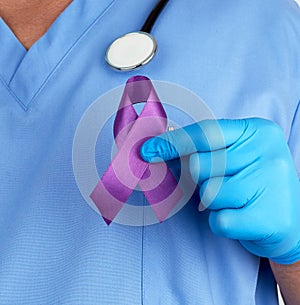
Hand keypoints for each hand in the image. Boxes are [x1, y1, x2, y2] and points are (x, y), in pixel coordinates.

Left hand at [141, 118, 299, 263]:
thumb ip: (204, 150)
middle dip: (199, 179)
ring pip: (207, 193)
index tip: (147, 150)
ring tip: (236, 201)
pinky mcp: (268, 218)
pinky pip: (218, 220)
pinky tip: (241, 218)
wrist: (293, 220)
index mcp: (258, 132)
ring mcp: (270, 184)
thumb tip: (158, 149)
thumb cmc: (255, 183)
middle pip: (199, 165)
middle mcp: (268, 153)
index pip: (204, 133)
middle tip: (219, 183)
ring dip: (212, 202)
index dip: (172, 143)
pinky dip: (221, 222)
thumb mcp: (236, 157)